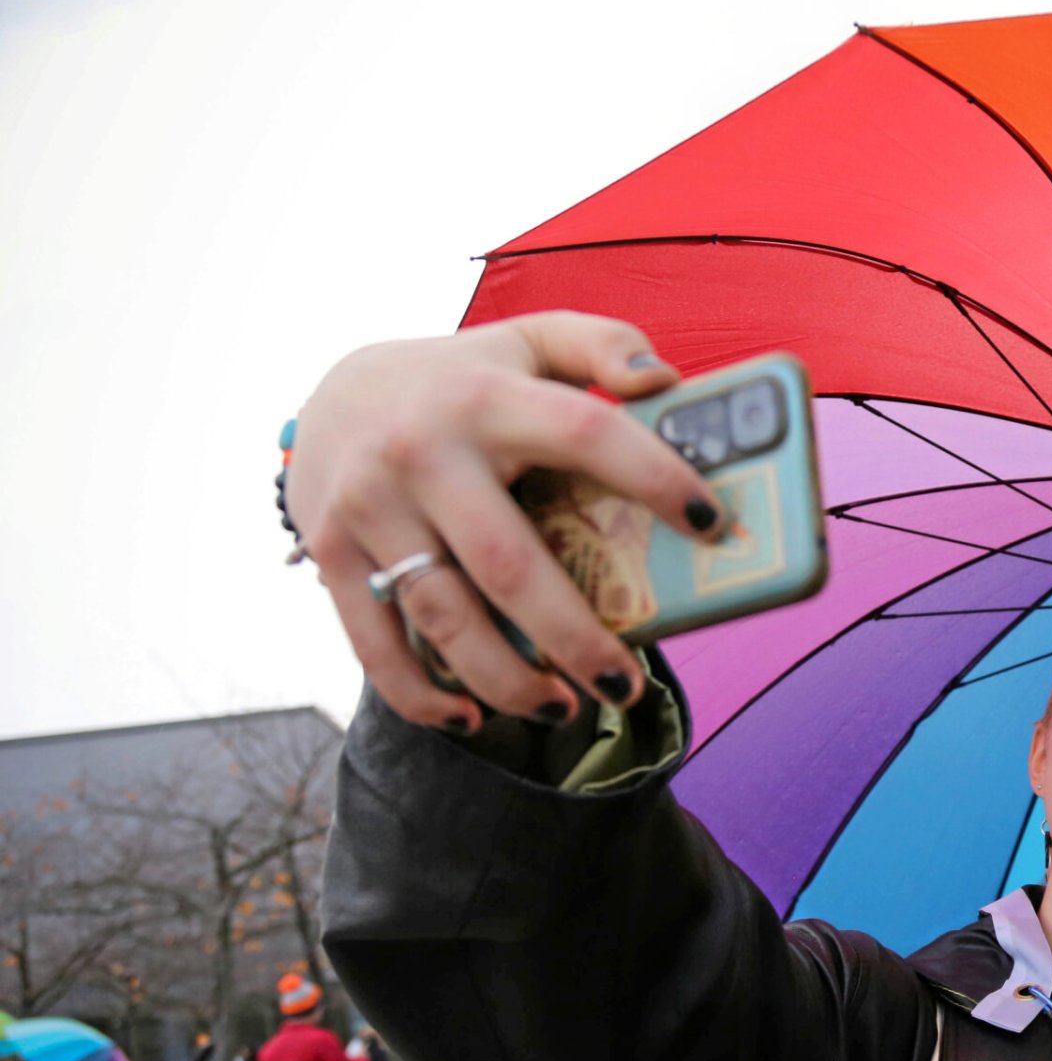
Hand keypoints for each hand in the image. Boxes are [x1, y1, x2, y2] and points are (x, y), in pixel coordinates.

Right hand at [285, 314, 725, 729]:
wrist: (331, 389)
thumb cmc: (464, 379)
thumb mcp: (530, 341)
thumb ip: (602, 344)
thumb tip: (666, 381)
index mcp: (487, 397)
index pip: (587, 434)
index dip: (655, 477)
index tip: (712, 524)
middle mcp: (421, 452)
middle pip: (509, 563)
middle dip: (574, 637)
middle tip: (627, 685)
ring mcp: (368, 508)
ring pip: (444, 616)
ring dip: (507, 680)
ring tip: (566, 708)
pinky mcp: (330, 554)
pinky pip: (375, 642)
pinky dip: (420, 694)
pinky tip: (470, 719)